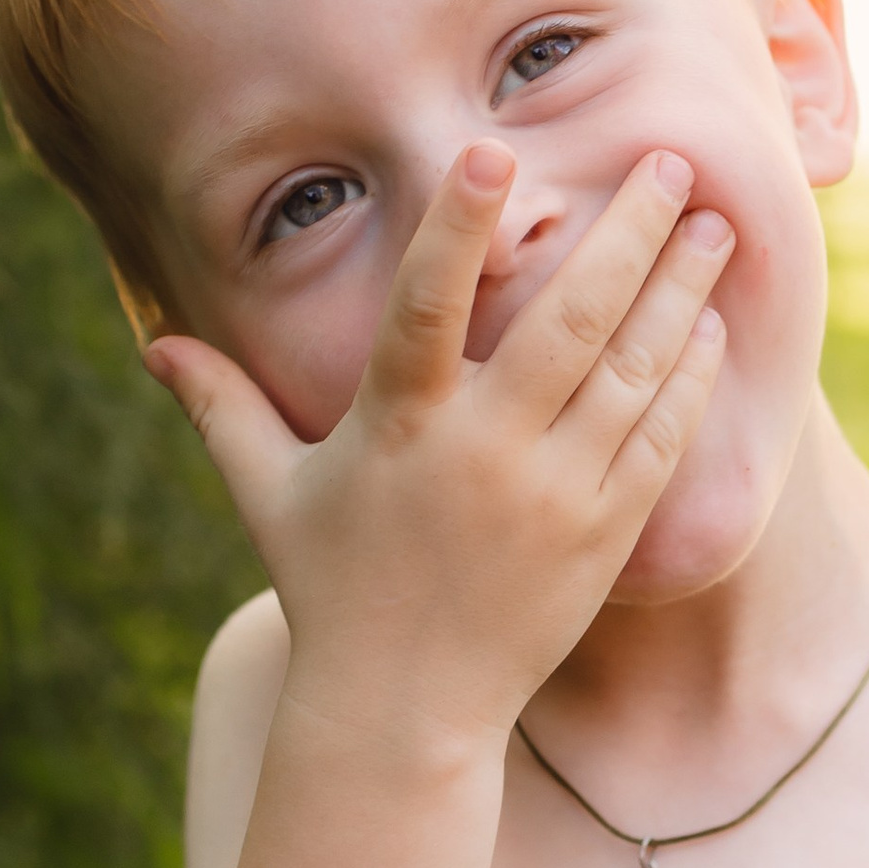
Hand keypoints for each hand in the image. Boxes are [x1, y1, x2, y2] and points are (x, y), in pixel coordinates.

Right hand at [145, 140, 730, 748]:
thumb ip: (222, 408)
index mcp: (399, 427)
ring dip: (679, 292)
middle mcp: (483, 453)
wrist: (405, 713)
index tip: (495, 154)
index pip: (427, 307)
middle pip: (569, 321)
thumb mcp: (270, 495)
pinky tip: (708, 325)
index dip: (457, 230)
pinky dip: (688, 379)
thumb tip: (152, 344)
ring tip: (717, 228)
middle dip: (627, 234)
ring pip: (632, 372)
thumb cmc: (335, 591)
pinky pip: (660, 441)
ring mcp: (553, 495)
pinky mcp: (602, 536)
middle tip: (672, 161)